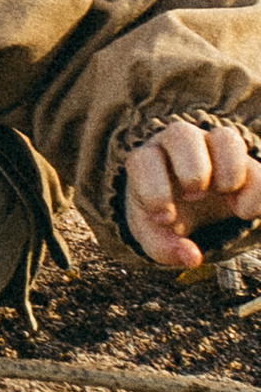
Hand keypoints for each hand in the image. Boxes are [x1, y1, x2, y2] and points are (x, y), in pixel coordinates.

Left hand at [123, 113, 260, 271]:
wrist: (187, 205)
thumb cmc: (165, 214)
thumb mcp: (155, 235)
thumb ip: (165, 248)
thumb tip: (192, 257)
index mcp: (147, 161)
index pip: (143, 159)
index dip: (153, 188)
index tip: (165, 217)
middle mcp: (178, 146)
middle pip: (182, 134)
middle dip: (192, 168)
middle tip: (195, 197)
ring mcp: (212, 147)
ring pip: (225, 137)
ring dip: (229, 169)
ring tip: (227, 199)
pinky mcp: (242, 160)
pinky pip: (256, 165)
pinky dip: (256, 189)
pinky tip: (245, 212)